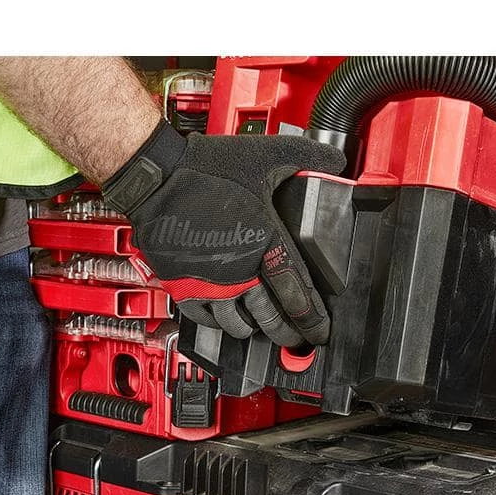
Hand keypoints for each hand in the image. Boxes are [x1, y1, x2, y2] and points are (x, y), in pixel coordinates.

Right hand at [102, 120, 345, 346]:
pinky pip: (206, 320)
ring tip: (261, 328)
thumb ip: (307, 156)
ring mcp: (210, 283)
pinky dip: (219, 324)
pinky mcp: (183, 286)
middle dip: (288, 334)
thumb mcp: (266, 156)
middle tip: (296, 339)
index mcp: (265, 243)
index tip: (321, 329)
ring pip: (238, 325)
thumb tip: (338, 158)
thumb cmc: (207, 168)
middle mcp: (240, 271)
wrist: (157, 177)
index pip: (298, 294)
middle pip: (271, 319)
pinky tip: (226, 319)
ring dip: (253, 330)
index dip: (313, 318)